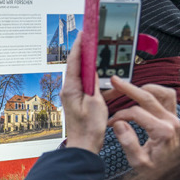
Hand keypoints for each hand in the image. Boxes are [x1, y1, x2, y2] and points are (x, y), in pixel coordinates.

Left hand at [60, 32, 108, 153]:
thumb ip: (94, 84)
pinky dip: (99, 82)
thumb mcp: (96, 103)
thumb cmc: (89, 129)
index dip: (79, 46)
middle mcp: (70, 90)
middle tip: (91, 39)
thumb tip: (91, 68)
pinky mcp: (80, 102)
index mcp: (71, 88)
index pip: (73, 61)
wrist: (84, 146)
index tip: (83, 33)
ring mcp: (74, 96)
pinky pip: (90, 87)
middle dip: (85, 52)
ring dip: (94, 67)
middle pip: (77, 66)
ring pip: (85, 76)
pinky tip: (110, 82)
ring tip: (102, 56)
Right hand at [107, 76, 179, 170]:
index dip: (119, 115)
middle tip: (115, 82)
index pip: (136, 112)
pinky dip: (156, 92)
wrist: (172, 174)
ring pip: (162, 92)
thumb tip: (119, 124)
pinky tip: (143, 93)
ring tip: (130, 87)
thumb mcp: (138, 163)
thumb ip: (128, 143)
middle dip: (128, 89)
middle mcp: (171, 121)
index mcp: (162, 131)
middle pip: (148, 96)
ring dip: (145, 88)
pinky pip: (168, 97)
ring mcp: (175, 118)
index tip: (111, 122)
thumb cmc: (155, 170)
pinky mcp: (174, 117)